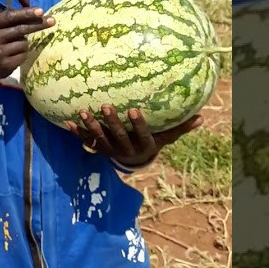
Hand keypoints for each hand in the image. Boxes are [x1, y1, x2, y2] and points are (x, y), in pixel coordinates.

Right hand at [0, 7, 54, 86]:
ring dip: (24, 43)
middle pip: (21, 29)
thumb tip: (36, 14)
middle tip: (52, 20)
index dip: (26, 13)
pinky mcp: (5, 64)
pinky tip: (13, 55)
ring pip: (24, 43)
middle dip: (38, 24)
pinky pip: (23, 55)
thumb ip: (9, 21)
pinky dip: (22, 54)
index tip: (41, 11)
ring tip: (14, 46)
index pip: (11, 16)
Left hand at [64, 106, 203, 166]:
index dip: (137, 124)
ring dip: (90, 127)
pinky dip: (77, 133)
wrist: (135, 161)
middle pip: (118, 137)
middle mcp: (125, 150)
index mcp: (143, 145)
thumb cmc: (152, 142)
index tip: (133, 110)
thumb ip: (181, 127)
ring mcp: (110, 150)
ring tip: (83, 112)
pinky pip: (86, 142)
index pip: (141, 134)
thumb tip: (202, 117)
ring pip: (99, 140)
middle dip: (111, 123)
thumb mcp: (167, 137)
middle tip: (105, 106)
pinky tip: (66, 122)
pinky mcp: (98, 149)